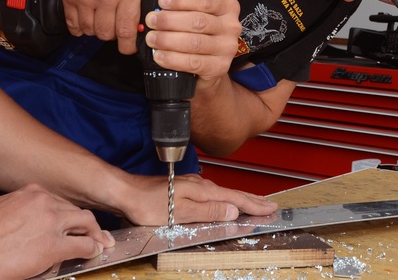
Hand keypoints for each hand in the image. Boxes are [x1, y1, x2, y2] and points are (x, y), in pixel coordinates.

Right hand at [0, 184, 113, 278]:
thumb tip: (26, 220)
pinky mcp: (54, 245)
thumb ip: (18, 209)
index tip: (71, 221)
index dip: (67, 214)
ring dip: (93, 234)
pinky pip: (83, 245)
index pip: (59, 201)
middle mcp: (44, 202)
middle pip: (75, 210)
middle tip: (94, 232)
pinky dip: (91, 249)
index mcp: (31, 193)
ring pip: (86, 222)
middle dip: (84, 222)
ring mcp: (51, 222)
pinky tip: (93, 253)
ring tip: (98, 242)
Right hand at [58, 0, 140, 54]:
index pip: (127, 31)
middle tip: (114, 25)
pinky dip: (79, 26)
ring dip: (96, 29)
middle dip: (112, 34)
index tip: (129, 46)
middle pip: (107, 35)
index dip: (129, 45)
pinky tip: (86, 17)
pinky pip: (73, 25)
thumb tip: (146, 18)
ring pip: (90, 31)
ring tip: (100, 17)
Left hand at [121, 173, 276, 225]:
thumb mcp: (181, 212)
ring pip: (223, 193)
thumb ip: (209, 211)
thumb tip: (233, 209)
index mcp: (202, 191)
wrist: (126, 193)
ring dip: (240, 198)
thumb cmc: (148, 203)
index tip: (271, 209)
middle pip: (232, 193)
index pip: (235, 198)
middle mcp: (200, 186)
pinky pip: (212, 194)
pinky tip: (223, 201)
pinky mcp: (184, 190)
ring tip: (253, 203)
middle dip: (252, 199)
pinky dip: (225, 198)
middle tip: (270, 205)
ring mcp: (192, 186)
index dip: (254, 205)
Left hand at [143, 0, 241, 83]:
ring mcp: (227, 50)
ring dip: (169, 40)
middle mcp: (232, 27)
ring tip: (150, 38)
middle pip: (199, 22)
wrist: (205, 66)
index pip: (206, 0)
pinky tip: (159, 55)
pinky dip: (173, 59)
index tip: (162, 0)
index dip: (183, 0)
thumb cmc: (198, 29)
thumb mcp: (199, 1)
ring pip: (195, 43)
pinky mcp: (218, 69)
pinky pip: (194, 63)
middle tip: (150, 20)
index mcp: (228, 6)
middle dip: (170, 21)